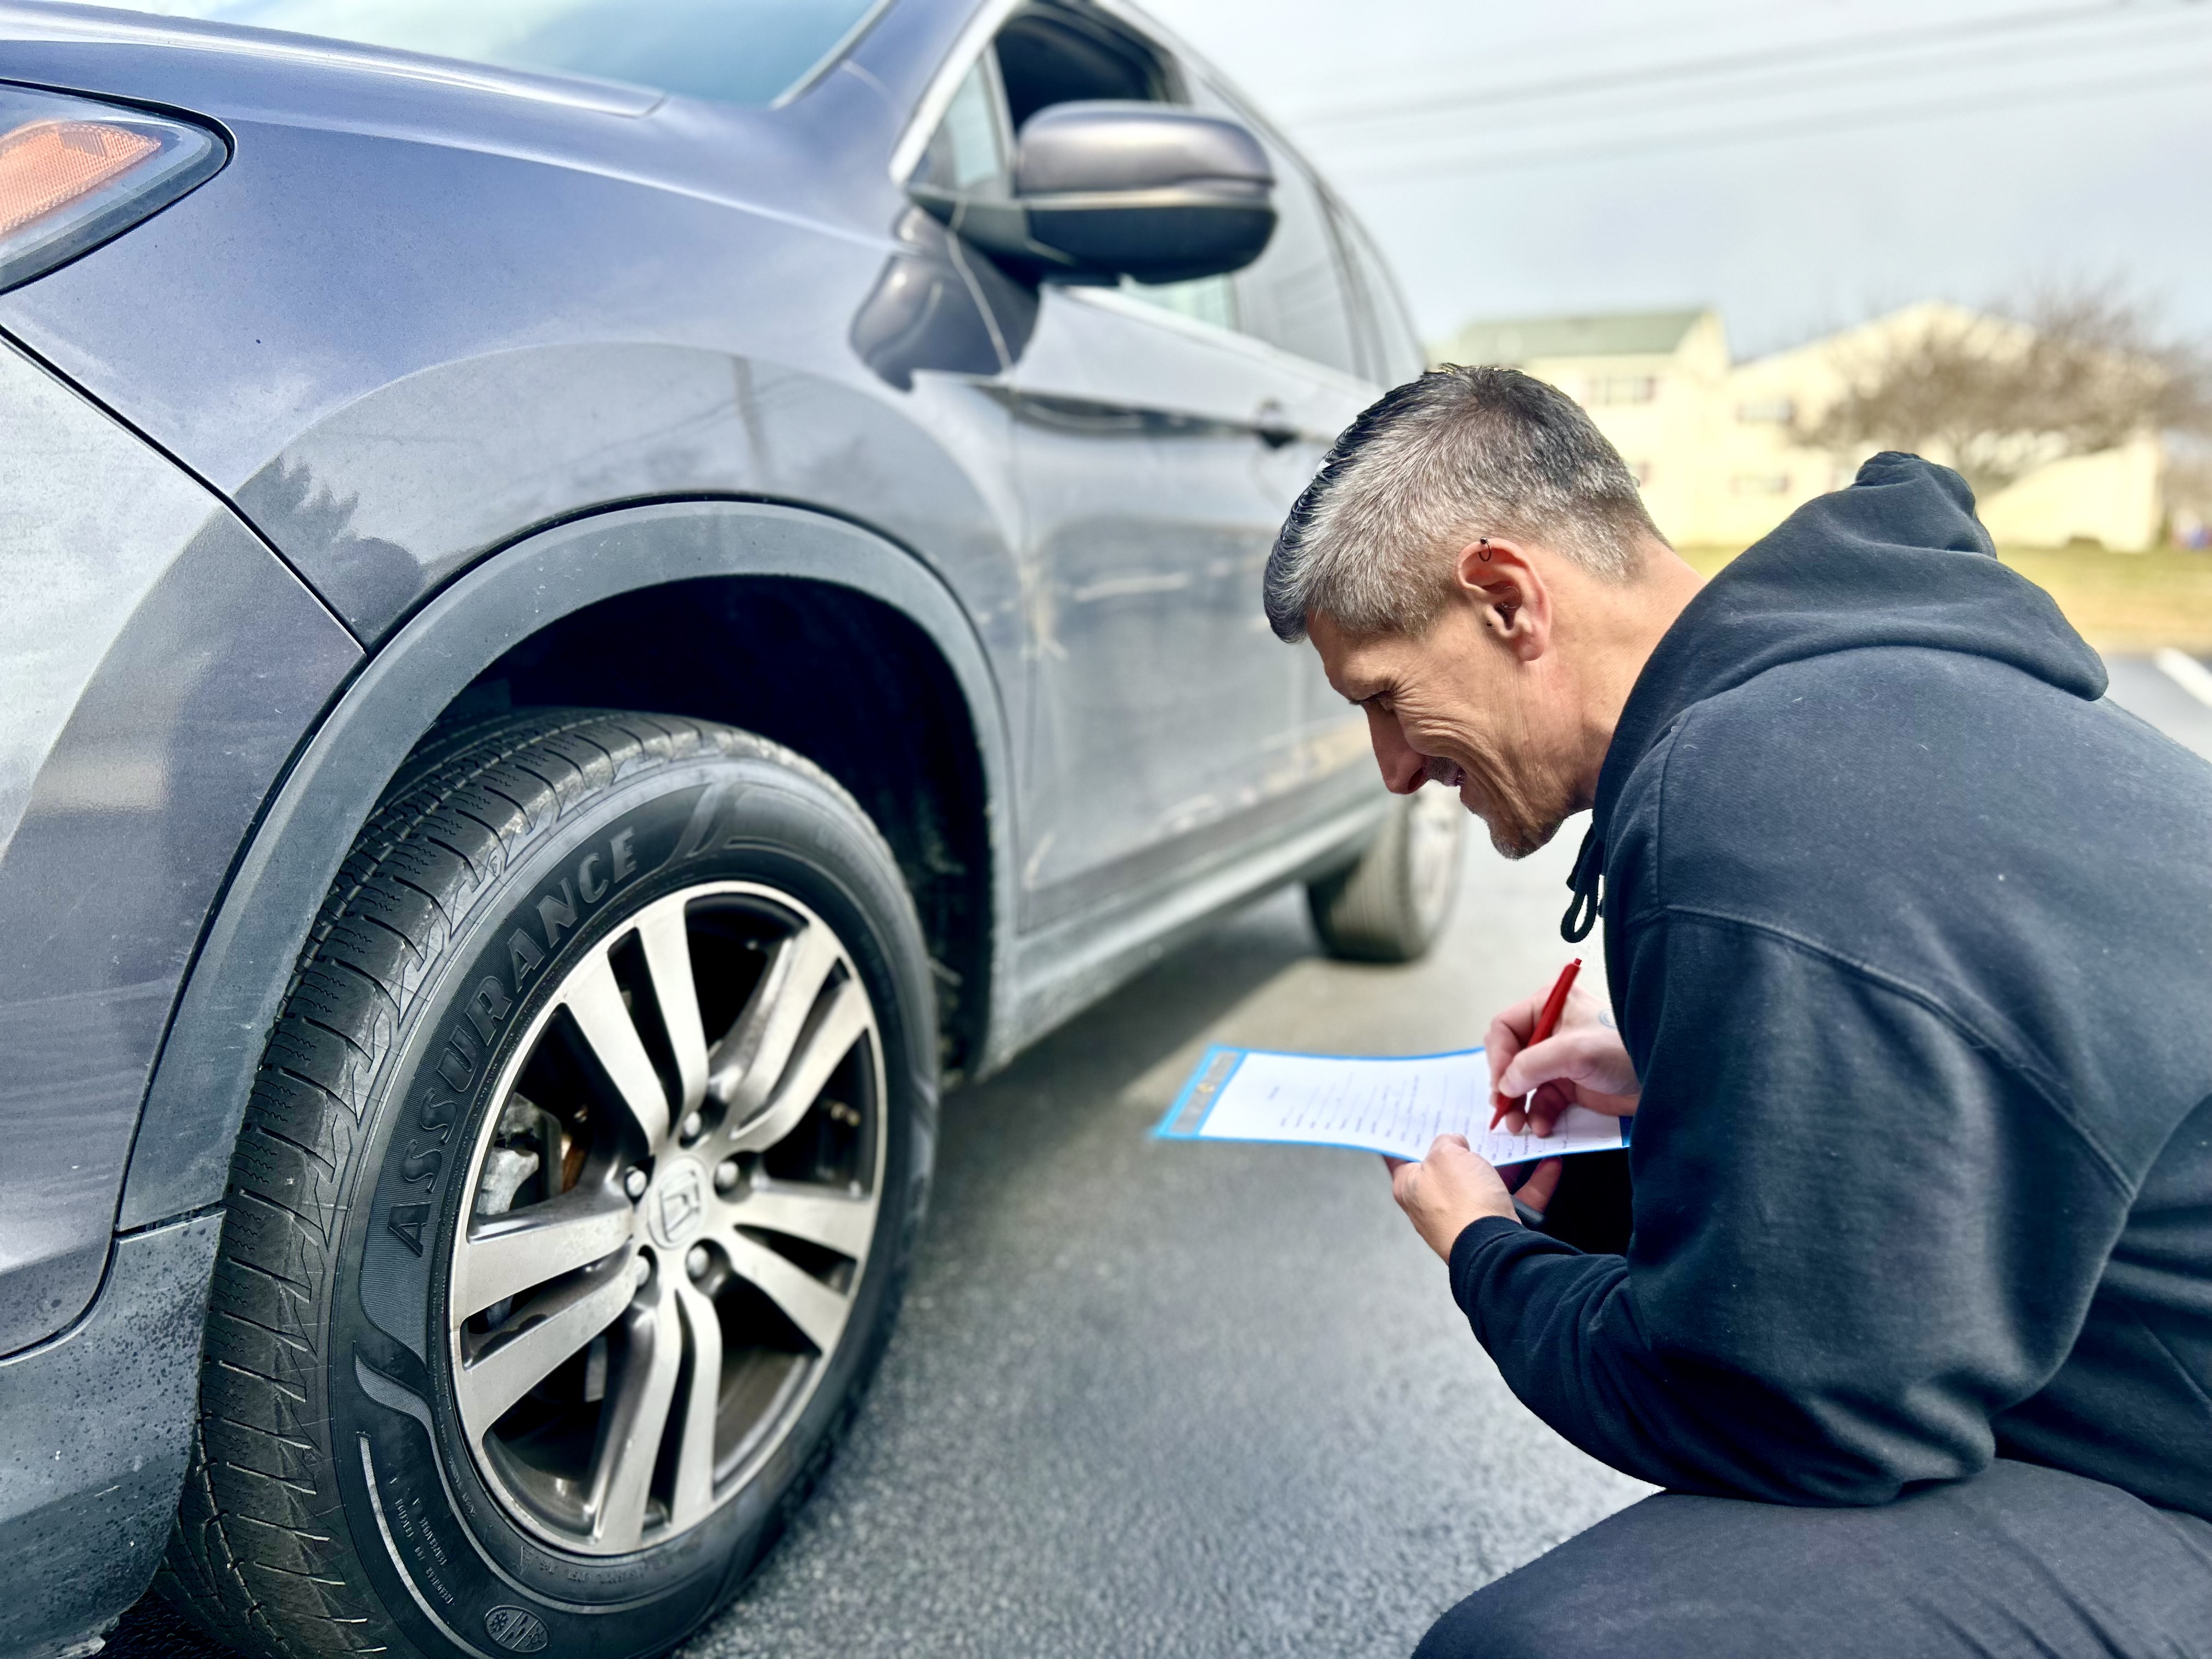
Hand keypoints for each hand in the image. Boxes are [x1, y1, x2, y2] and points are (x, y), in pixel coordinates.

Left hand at [1385, 1135, 1562, 1259]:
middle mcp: (1433, 1206)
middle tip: (1473, 1124)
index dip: (1404, 1136)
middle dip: (1463, 1148)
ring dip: (1505, 1164)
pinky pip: (1515, 1199)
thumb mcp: (1446, 1154)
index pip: (1399, 1156)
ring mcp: (1465, 1218)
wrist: (1495, 1248)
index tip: (1410, 1122)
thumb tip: (1455, 1143)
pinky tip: (1549, 1164)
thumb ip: (1446, 1141)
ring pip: (1485, 1183)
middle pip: (1446, 1168)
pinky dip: (1533, 1183)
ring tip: (1517, 1141)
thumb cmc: (1462, 1203)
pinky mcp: (1493, 1229)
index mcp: (1409, 1187)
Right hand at [1486, 980, 1639, 1136]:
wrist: (1664, 1079)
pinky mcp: (1570, 1085)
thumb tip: (1503, 1086)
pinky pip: (1542, 1101)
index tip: (1500, 1085)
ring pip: (1522, 1083)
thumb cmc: (1622, 1051)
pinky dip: (1537, 1115)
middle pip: (1510, 1057)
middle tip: (1503, 1109)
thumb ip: (1532, 1064)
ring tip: (1517, 1126)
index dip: (1498, 1056)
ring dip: (1518, 1105)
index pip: (1505, 1027)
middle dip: (1505, 1085)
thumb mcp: (1574, 1051)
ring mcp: (1559, 1059)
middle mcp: (1550, 1030)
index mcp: (1549, 1006)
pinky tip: (1542, 1127)